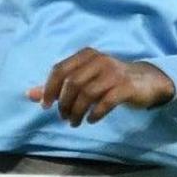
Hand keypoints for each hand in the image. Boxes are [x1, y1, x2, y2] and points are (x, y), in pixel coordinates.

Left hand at [27, 48, 176, 125]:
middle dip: (64, 103)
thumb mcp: (84, 79)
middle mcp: (99, 60)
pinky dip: (95, 113)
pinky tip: (91, 120)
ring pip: (87, 93)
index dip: (49, 89)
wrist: (146, 81)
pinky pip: (105, 102)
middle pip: (72, 83)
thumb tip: (30, 95)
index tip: (46, 106)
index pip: (59, 70)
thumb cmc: (109, 80)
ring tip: (74, 122)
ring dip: (77, 111)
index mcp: (86, 55)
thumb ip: (58, 86)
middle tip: (63, 117)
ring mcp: (114, 72)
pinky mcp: (126, 87)